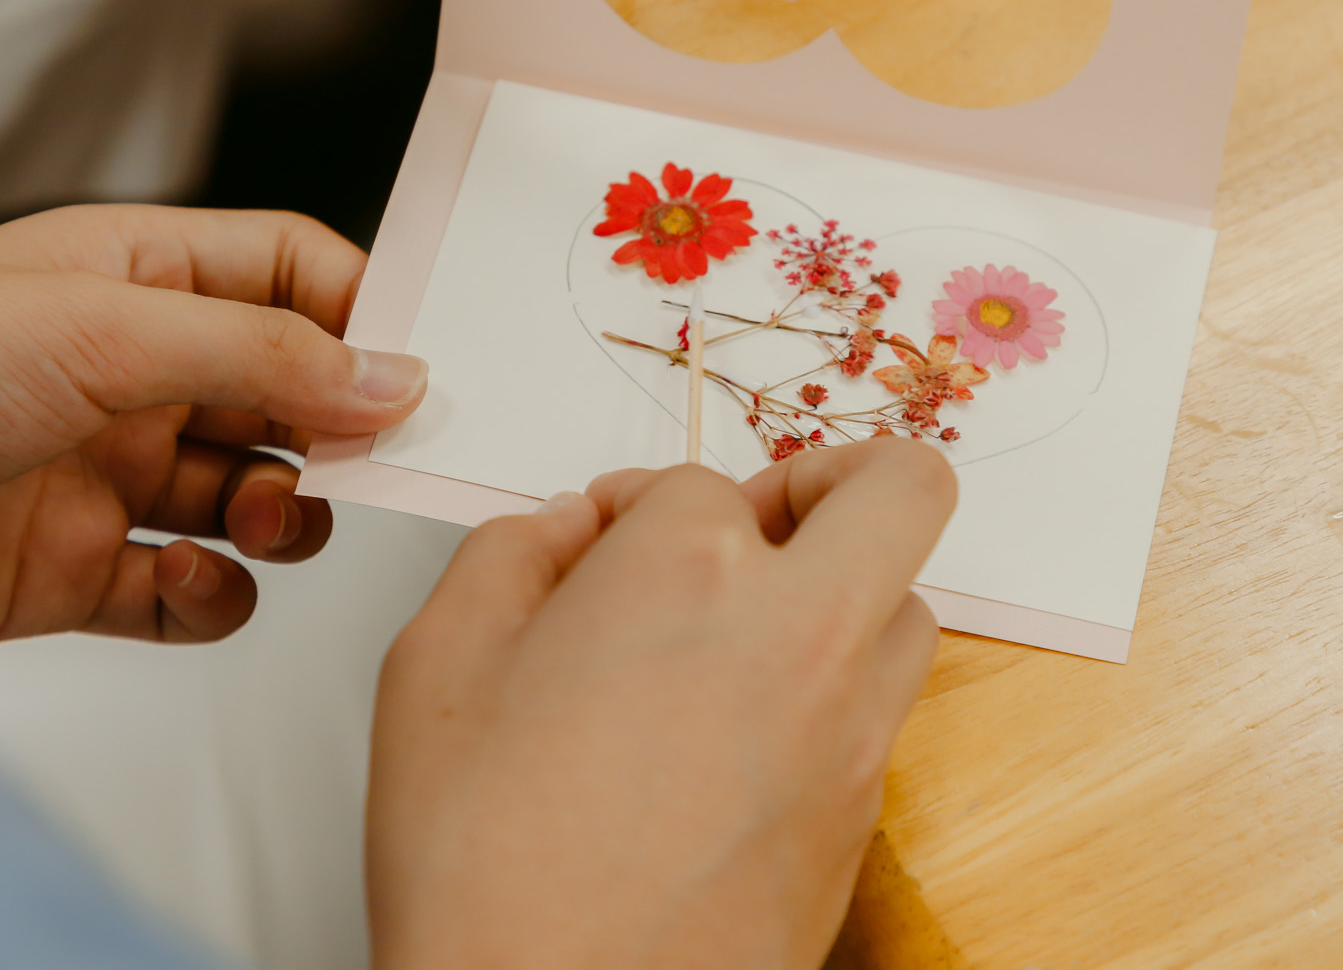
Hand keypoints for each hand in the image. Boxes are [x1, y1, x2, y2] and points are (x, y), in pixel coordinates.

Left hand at [0, 204, 426, 655]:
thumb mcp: (103, 331)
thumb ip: (263, 352)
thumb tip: (394, 377)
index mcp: (133, 274)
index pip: (290, 270)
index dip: (364, 312)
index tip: (420, 369)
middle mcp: (128, 369)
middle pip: (288, 391)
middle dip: (337, 430)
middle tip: (373, 463)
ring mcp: (104, 471)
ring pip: (253, 495)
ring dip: (287, 516)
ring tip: (272, 518)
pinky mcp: (75, 570)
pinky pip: (191, 592)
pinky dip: (214, 598)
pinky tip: (187, 581)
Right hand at [366, 439, 955, 969]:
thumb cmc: (485, 866)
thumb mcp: (433, 666)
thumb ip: (508, 555)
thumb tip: (568, 527)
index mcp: (691, 570)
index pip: (698, 478)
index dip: (633, 505)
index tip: (593, 549)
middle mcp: (801, 635)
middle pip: (902, 488)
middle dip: (834, 476)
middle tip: (755, 523)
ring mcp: (851, 731)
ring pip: (908, 605)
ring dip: (843, 590)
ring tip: (744, 636)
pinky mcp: (864, 819)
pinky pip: (883, 712)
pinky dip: (832, 692)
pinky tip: (739, 735)